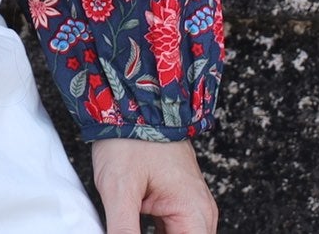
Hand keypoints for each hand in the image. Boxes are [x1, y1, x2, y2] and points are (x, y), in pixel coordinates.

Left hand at [92, 137, 216, 233]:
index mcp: (195, 213)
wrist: (130, 98)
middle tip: (127, 224)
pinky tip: (131, 226)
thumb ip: (123, 231)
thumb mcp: (119, 189)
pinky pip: (169, 229)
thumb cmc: (129, 135)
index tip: (131, 231)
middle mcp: (199, 211)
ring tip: (128, 222)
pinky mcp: (174, 198)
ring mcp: (188, 203)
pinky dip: (151, 232)